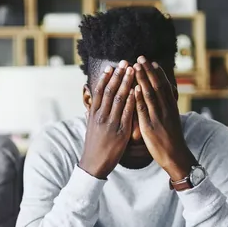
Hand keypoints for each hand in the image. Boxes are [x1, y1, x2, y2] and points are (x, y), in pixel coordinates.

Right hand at [79, 60, 136, 178]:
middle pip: (109, 91)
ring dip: (126, 83)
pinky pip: (126, 113)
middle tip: (125, 62)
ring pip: (118, 99)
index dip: (105, 78)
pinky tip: (136, 91)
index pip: (99, 91)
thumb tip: (92, 103)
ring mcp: (110, 123)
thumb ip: (93, 114)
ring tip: (133, 71)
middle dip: (118, 75)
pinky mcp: (120, 132)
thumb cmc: (94, 146)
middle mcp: (101, 116)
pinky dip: (131, 101)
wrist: (93, 164)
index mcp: (93, 114)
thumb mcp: (91, 127)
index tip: (111, 66)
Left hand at [132, 56, 195, 180]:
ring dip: (142, 79)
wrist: (176, 156)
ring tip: (136, 67)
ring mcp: (158, 117)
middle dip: (148, 71)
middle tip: (141, 57)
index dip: (157, 73)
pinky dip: (139, 98)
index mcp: (171, 107)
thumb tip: (165, 94)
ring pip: (150, 95)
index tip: (151, 62)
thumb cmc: (172, 139)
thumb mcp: (172, 119)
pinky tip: (135, 88)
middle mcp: (166, 109)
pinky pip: (144, 111)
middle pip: (157, 86)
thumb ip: (168, 106)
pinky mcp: (150, 127)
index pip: (164, 86)